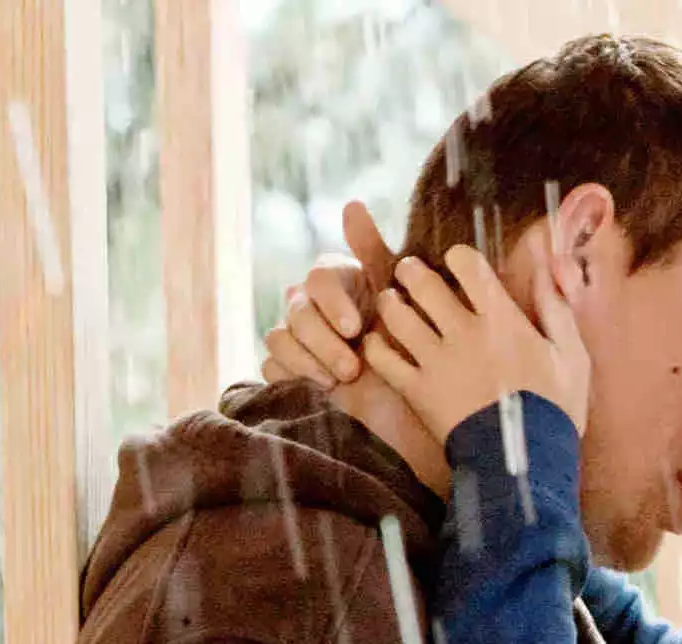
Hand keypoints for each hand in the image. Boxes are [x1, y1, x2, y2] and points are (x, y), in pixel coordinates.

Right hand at [260, 201, 395, 386]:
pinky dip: (293, 374)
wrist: (409, 401)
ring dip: (308, 359)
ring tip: (340, 380)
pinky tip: (321, 388)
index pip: (320, 278)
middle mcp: (312, 304)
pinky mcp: (289, 368)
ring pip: (279, 337)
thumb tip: (351, 204)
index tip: (355, 329)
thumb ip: (373, 252)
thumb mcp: (399, 297)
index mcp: (337, 281)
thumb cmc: (407, 344)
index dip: (333, 303)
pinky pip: (271, 365)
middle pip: (297, 311)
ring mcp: (297, 336)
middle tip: (351, 368)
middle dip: (324, 341)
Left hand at [361, 243, 588, 443]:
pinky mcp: (418, 391)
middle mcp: (464, 333)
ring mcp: (437, 362)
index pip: (468, 265)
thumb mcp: (572, 355)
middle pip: (421, 283)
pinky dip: (375, 347)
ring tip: (392, 303)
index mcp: (502, 320)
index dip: (457, 256)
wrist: (528, 462)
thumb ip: (556, 308)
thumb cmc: (555, 408)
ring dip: (390, 303)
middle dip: (411, 271)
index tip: (455, 262)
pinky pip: (383, 359)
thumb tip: (550, 266)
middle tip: (409, 274)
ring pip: (396, 315)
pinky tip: (380, 344)